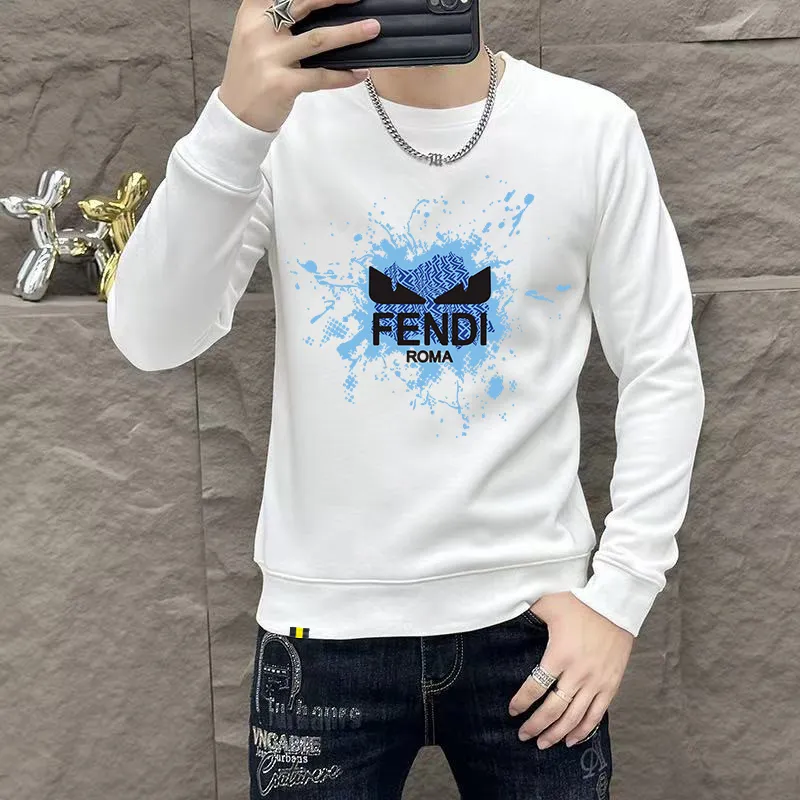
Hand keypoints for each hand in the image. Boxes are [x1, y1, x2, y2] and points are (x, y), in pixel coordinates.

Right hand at [218, 0, 379, 131]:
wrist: (237, 113)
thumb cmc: (253, 73)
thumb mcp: (256, 36)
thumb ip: (279, 19)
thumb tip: (321, 9)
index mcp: (253, 11)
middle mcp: (259, 29)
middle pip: (305, 4)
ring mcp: (270, 57)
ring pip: (318, 39)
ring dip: (350, 33)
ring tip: (372, 29)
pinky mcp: (282, 84)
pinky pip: (320, 76)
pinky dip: (343, 75)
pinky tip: (359, 73)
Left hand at [508, 591, 633, 747]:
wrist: (615, 604)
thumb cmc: (579, 601)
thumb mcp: (547, 603)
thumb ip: (527, 614)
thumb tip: (506, 613)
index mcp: (559, 654)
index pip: (535, 687)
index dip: (521, 702)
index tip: (512, 711)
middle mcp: (578, 673)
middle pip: (553, 709)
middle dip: (536, 725)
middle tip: (523, 735)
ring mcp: (597, 681)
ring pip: (574, 718)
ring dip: (557, 733)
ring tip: (543, 744)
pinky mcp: (611, 684)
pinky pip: (597, 715)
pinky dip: (583, 730)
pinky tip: (571, 740)